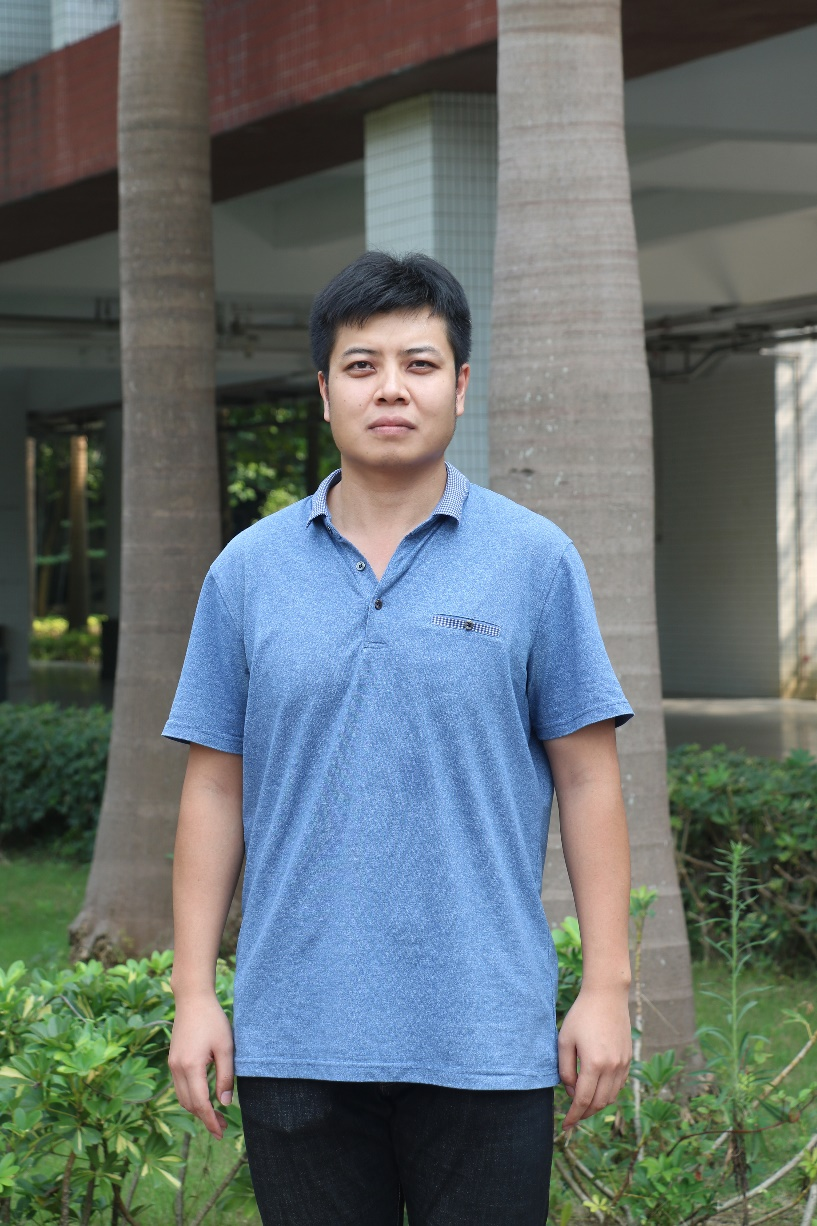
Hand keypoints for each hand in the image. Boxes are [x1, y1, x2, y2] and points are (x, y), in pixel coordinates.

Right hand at [168, 993, 234, 1139]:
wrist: (192, 999)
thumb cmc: (213, 1020)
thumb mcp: (226, 1048)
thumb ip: (225, 1077)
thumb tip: (225, 1103)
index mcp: (191, 1067)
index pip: (200, 1103)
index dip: (210, 1120)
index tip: (221, 1133)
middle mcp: (177, 1069)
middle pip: (189, 1104)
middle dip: (205, 1118)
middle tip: (222, 1128)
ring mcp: (172, 1065)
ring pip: (182, 1097)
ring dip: (197, 1109)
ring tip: (216, 1115)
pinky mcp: (173, 1060)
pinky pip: (180, 1087)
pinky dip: (191, 1097)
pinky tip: (205, 1097)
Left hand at [558, 984, 631, 1131]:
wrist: (607, 996)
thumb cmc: (581, 1016)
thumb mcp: (565, 1041)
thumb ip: (565, 1069)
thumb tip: (570, 1090)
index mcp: (594, 1064)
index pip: (583, 1100)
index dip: (573, 1116)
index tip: (565, 1126)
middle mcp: (612, 1068)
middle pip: (599, 1104)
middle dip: (584, 1114)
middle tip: (572, 1117)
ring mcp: (623, 1064)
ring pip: (611, 1097)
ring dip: (596, 1105)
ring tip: (582, 1105)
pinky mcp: (628, 1059)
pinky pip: (618, 1086)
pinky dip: (607, 1094)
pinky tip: (596, 1090)